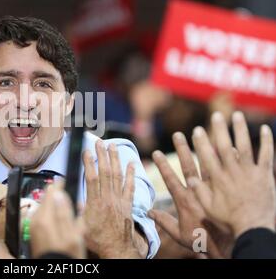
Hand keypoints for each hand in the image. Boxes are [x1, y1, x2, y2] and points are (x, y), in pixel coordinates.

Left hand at [30, 184, 84, 258]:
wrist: (53, 271)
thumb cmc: (66, 255)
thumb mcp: (72, 235)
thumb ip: (65, 212)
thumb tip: (59, 192)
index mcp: (44, 218)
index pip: (51, 191)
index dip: (61, 185)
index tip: (69, 181)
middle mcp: (35, 219)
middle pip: (47, 198)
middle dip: (60, 196)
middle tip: (72, 201)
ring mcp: (33, 225)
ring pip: (46, 207)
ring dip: (57, 206)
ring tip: (70, 213)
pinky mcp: (35, 231)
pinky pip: (44, 216)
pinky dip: (54, 215)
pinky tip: (63, 223)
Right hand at [82, 140, 141, 257]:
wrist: (117, 249)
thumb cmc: (96, 239)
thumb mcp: (80, 226)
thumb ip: (76, 209)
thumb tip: (68, 195)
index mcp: (95, 203)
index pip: (92, 178)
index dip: (89, 163)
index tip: (87, 151)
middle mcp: (108, 198)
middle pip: (105, 172)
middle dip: (102, 155)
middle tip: (100, 142)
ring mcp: (119, 200)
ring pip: (117, 176)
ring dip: (115, 160)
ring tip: (113, 146)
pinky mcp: (127, 204)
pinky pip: (130, 186)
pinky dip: (131, 174)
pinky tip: (132, 163)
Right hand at [148, 132, 232, 257]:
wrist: (226, 245)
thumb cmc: (202, 241)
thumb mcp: (179, 234)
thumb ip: (164, 221)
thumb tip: (148, 213)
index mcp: (184, 200)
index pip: (170, 179)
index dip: (162, 165)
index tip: (156, 153)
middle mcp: (198, 191)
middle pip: (188, 166)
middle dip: (181, 149)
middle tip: (177, 135)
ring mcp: (214, 190)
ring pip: (207, 164)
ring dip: (203, 148)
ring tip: (200, 134)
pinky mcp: (227, 190)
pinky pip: (227, 171)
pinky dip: (229, 159)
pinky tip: (230, 147)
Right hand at [188, 112, 274, 238]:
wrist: (254, 227)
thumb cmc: (230, 221)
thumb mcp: (209, 209)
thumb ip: (199, 193)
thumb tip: (188, 180)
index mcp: (217, 180)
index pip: (207, 157)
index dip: (201, 142)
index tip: (197, 130)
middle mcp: (232, 172)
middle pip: (224, 147)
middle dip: (219, 130)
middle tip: (216, 115)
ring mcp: (249, 172)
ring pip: (244, 146)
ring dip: (241, 130)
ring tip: (237, 115)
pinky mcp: (265, 175)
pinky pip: (266, 155)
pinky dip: (266, 142)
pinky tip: (265, 129)